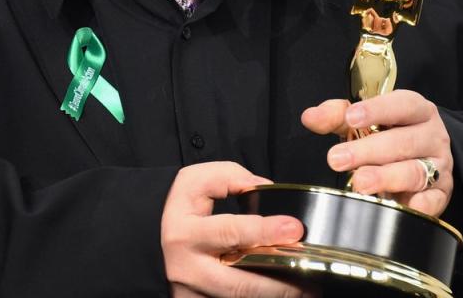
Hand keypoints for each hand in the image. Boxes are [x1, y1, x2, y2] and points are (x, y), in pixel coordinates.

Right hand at [161, 161, 318, 297]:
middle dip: (282, 282)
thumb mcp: (194, 182)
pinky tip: (287, 293)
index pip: (230, 232)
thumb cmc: (179, 211)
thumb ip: (230, 177)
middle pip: (242, 284)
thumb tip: (266, 188)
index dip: (265, 230)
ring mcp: (195, 294)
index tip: (295, 228)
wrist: (150, 242)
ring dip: (278, 296)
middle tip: (312, 274)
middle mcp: (188, 269)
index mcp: (185, 233)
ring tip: (309, 288)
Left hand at [301, 91, 452, 216]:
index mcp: (417, 110)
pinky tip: (401, 206)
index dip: (376, 110)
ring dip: (386, 178)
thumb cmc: (391, 133)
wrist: (426, 155)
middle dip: (369, 151)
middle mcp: (433, 136)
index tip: (351, 118)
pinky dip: (418, 205)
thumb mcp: (366, 118)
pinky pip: (432, 201)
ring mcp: (440, 166)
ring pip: (415, 171)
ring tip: (360, 183)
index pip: (401, 104)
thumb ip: (338, 116)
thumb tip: (310, 117)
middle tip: (337, 159)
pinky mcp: (442, 193)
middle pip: (403, 142)